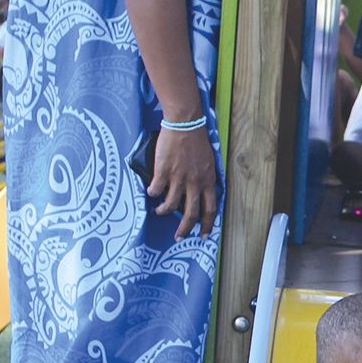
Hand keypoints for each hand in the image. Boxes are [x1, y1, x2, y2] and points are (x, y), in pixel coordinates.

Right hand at [147, 123, 219, 239]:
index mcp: (208, 181)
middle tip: (178, 237)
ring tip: (160, 212)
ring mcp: (178, 178)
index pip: (210, 209)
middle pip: (191, 214)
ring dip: (164, 211)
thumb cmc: (196, 141)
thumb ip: (204, 178)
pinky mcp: (163, 171)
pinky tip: (151, 192)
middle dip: (184, 229)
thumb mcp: (208, 162)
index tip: (204, 235)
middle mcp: (194, 183)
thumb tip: (199, 191)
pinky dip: (153, 193)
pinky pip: (156, 190)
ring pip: (171, 205)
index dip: (208, 225)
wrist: (185, 124)